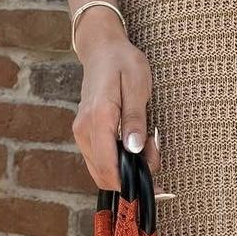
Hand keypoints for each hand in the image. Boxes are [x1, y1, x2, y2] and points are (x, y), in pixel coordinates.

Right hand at [71, 11, 160, 190]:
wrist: (102, 50)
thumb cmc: (123, 64)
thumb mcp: (137, 86)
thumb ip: (135, 119)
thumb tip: (135, 150)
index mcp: (98, 118)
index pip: (107, 166)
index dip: (128, 183)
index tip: (153, 184)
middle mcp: (84, 130)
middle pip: (103, 174)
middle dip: (131, 175)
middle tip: (154, 152)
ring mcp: (82, 133)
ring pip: (101, 170)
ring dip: (126, 168)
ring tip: (148, 143)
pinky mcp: (85, 134)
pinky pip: (100, 159)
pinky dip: (119, 160)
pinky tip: (135, 143)